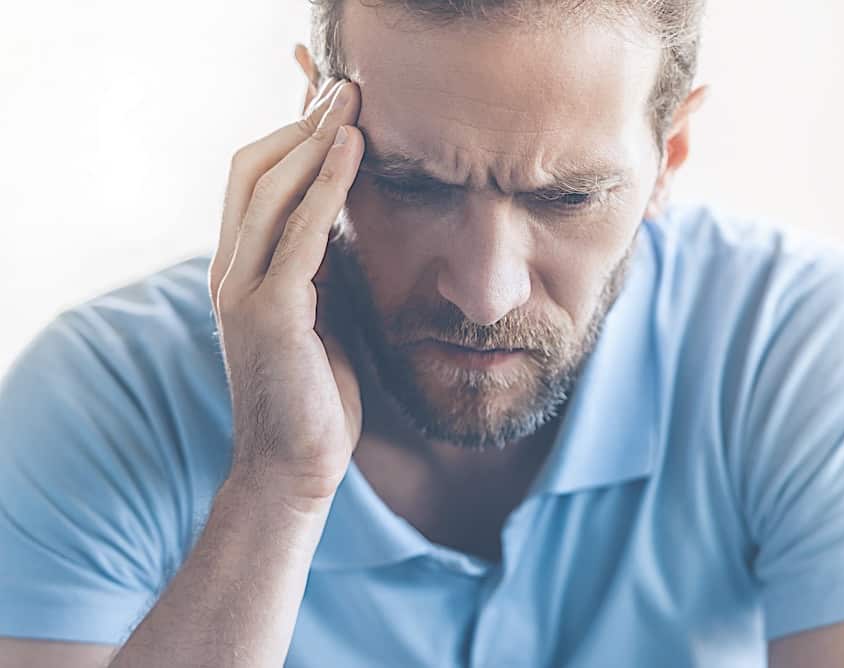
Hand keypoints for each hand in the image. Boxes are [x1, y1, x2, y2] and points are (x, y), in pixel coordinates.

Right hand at [208, 78, 364, 512]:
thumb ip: (320, 266)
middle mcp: (230, 271)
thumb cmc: (316, 394)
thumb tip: (346, 217)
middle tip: (345, 87)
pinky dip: (326, 184)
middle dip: (299, 124)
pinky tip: (354, 149)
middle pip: (252, 170)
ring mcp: (243, 290)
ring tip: (352, 98)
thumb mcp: (321, 315)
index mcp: (240, 271)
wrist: (295, 468)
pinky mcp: (270, 313)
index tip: (333, 105)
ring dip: (313, 138)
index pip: (254, 182)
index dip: (289, 136)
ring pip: (269, 189)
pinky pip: (299, 231)